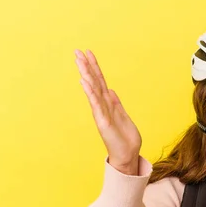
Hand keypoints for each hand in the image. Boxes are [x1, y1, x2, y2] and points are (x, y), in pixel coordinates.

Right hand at [75, 49, 141, 174]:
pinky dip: (90, 93)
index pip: (100, 82)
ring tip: (80, 62)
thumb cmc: (125, 138)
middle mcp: (103, 106)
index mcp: (109, 104)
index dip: (95, 67)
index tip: (88, 52)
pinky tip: (85, 82)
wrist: (128, 155)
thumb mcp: (123, 116)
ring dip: (87, 75)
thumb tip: (111, 91)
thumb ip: (116, 103)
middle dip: (86, 66)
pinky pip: (96, 104)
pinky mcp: (103, 121)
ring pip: (93, 90)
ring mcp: (102, 113)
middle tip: (77, 51)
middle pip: (94, 82)